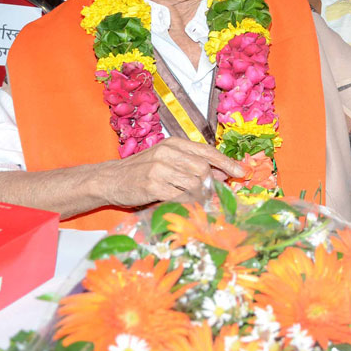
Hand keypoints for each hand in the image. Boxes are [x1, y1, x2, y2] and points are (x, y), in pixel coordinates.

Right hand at [104, 139, 245, 207]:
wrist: (109, 179)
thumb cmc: (141, 170)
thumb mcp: (166, 160)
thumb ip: (192, 164)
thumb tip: (224, 174)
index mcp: (173, 144)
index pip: (207, 151)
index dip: (227, 162)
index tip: (242, 173)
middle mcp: (168, 153)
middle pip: (203, 169)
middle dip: (213, 183)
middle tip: (215, 195)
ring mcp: (159, 169)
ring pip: (194, 183)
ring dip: (202, 195)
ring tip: (200, 202)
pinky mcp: (152, 185)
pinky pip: (181, 196)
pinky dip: (189, 203)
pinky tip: (188, 206)